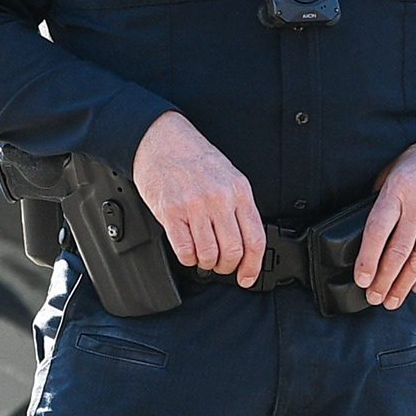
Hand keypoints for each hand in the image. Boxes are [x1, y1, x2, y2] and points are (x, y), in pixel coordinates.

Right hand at [133, 111, 263, 285]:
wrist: (161, 139)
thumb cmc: (194, 158)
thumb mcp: (228, 175)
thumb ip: (238, 206)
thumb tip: (245, 242)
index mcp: (239, 190)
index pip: (255, 238)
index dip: (253, 265)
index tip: (247, 276)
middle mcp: (219, 199)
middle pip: (232, 251)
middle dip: (227, 267)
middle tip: (221, 266)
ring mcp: (194, 206)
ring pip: (208, 254)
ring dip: (206, 263)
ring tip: (203, 256)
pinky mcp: (171, 212)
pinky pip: (184, 250)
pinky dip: (188, 258)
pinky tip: (188, 251)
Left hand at [355, 125, 415, 309]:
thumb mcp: (398, 165)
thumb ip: (382, 193)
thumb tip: (367, 222)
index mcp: (399, 189)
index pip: (377, 231)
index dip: (367, 259)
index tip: (361, 279)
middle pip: (397, 253)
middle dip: (382, 281)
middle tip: (373, 298)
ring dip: (403, 285)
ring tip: (392, 300)